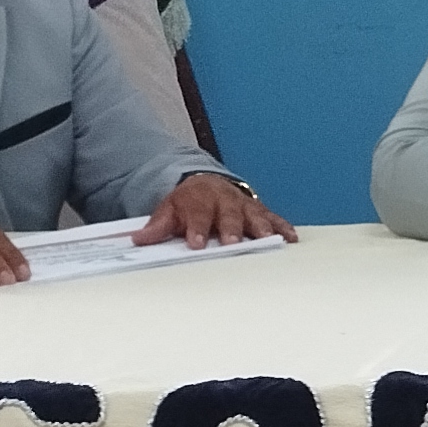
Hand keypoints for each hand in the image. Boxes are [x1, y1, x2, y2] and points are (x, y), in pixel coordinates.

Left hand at [133, 172, 297, 248]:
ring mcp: (243, 205)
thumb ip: (157, 226)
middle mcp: (224, 201)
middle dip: (230, 228)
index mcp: (200, 200)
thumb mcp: (169, 210)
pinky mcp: (259, 210)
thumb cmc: (190, 203)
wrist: (206, 184)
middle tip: (231, 241)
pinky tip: (289, 237)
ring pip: (253, 215)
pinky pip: (273, 217)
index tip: (195, 243)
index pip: (197, 214)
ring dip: (260, 228)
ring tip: (266, 240)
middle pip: (228, 215)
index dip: (196, 228)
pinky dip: (282, 226)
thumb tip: (137, 239)